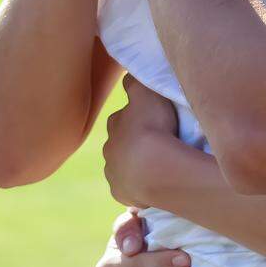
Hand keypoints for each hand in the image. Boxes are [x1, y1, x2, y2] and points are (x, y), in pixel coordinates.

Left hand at [103, 75, 179, 207]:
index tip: (148, 119)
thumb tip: (127, 73)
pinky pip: (129, 189)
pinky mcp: (121, 194)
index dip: (134, 118)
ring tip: (156, 166)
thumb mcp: (146, 92)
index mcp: (114, 124)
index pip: (120, 118)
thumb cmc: (153, 126)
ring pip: (122, 167)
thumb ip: (135, 81)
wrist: (156, 169)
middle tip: (154, 143)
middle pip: (119, 144)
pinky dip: (138, 186)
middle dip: (131, 143)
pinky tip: (153, 183)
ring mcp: (114, 174)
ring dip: (135, 166)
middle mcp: (109, 149)